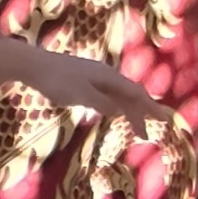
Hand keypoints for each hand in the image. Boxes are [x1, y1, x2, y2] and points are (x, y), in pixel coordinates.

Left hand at [17, 47, 174, 127]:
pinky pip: (107, 94)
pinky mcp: (84, 80)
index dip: (150, 107)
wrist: (33, 64)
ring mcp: (94, 77)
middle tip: (146, 134)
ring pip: (118, 95)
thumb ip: (102, 103)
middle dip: (141, 113)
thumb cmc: (56, 80)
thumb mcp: (81, 95)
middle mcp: (105, 75)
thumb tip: (120, 111)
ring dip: (128, 111)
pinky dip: (115, 106)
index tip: (164, 120)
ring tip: (135, 127)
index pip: (135, 93)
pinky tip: (113, 112)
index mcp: (108, 77)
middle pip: (129, 95)